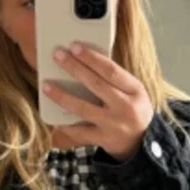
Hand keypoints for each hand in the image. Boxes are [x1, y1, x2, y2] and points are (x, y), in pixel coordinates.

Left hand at [42, 43, 153, 161]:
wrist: (143, 141)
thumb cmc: (133, 110)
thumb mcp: (133, 92)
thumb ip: (115, 79)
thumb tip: (85, 60)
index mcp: (134, 90)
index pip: (111, 70)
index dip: (92, 58)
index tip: (75, 47)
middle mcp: (125, 106)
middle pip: (95, 84)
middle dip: (74, 68)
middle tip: (58, 55)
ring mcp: (113, 124)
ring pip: (83, 108)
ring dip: (62, 96)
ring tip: (46, 85)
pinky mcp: (103, 139)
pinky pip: (80, 131)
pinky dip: (65, 124)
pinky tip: (53, 118)